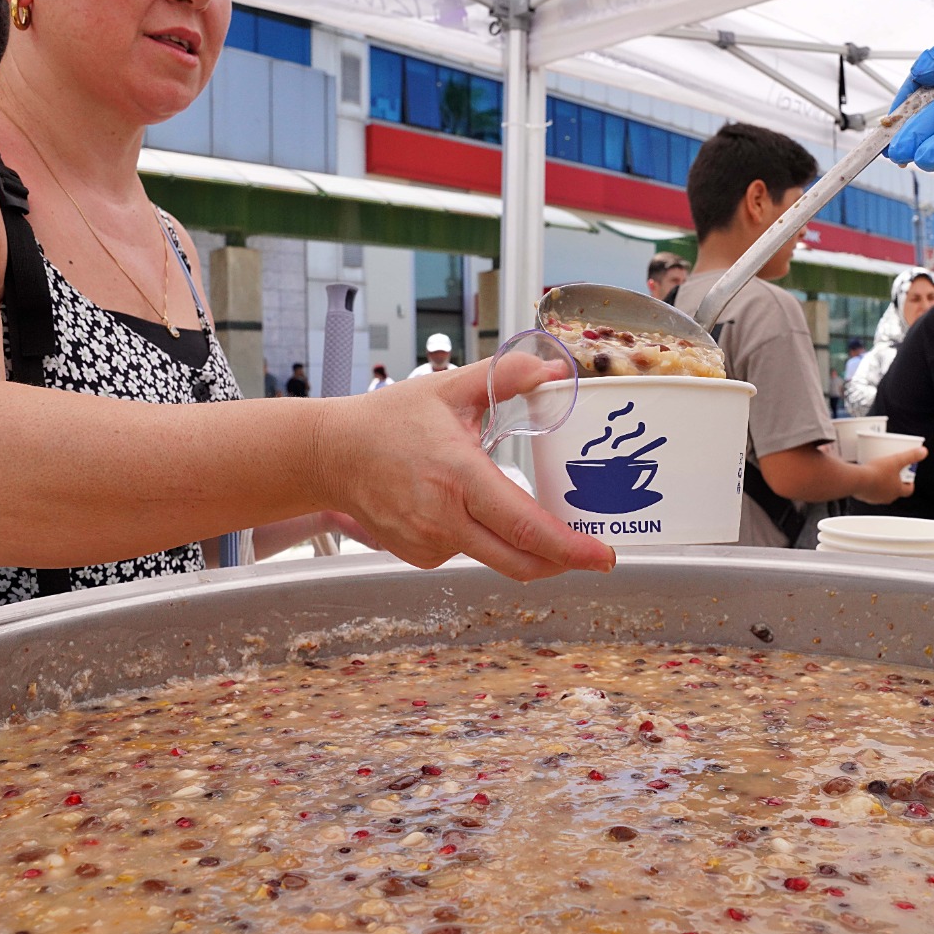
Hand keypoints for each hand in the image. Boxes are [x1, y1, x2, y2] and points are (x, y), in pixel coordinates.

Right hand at [318, 353, 615, 580]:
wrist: (331, 454)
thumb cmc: (389, 420)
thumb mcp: (450, 388)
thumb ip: (507, 376)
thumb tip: (556, 371)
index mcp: (457, 476)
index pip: (524, 525)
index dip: (569, 547)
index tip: (602, 555)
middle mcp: (443, 518)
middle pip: (518, 560)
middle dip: (562, 562)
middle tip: (593, 554)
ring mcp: (428, 543)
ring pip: (494, 555)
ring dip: (517, 542)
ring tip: (519, 509)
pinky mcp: (419, 557)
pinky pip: (466, 552)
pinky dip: (481, 537)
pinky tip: (466, 508)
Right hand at [850, 446, 926, 504]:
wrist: (856, 480)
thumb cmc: (875, 472)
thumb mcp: (896, 460)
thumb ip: (910, 456)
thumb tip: (923, 452)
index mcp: (897, 490)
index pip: (908, 489)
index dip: (909, 482)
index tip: (907, 474)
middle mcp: (887, 497)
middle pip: (895, 490)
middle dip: (895, 480)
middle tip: (892, 470)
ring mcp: (875, 498)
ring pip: (882, 491)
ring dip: (882, 483)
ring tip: (878, 471)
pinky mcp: (864, 496)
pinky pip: (870, 491)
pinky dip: (870, 485)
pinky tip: (866, 476)